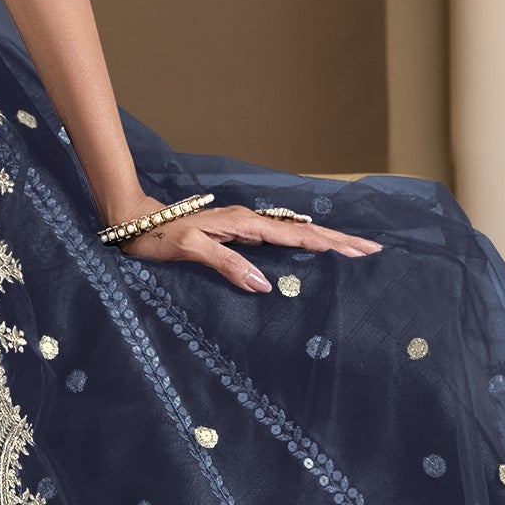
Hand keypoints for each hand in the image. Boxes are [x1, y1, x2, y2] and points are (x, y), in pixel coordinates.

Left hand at [119, 201, 381, 291]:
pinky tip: (310, 250)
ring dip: (323, 240)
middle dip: (338, 240)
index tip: (360, 250)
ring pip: (292, 233)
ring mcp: (243, 227)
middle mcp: (248, 222)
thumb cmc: (157, 236)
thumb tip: (264, 283)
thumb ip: (226, 265)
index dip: (328, 243)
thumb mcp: (189, 250)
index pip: (295, 235)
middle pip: (301, 231)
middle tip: (372, 249)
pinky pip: (277, 239)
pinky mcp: (236, 234)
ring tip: (353, 249)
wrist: (132, 221)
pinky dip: (300, 243)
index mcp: (242, 224)